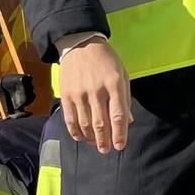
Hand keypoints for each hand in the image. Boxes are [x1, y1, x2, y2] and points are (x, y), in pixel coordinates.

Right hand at [59, 38, 131, 153]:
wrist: (80, 44)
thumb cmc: (106, 60)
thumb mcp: (122, 74)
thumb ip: (125, 98)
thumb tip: (128, 121)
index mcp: (114, 84)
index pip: (118, 115)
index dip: (120, 134)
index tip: (120, 145)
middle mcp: (96, 90)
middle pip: (101, 123)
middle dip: (104, 140)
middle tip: (106, 150)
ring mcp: (79, 93)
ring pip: (85, 124)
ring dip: (91, 138)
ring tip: (96, 144)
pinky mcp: (66, 95)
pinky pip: (70, 119)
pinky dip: (75, 131)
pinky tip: (81, 137)